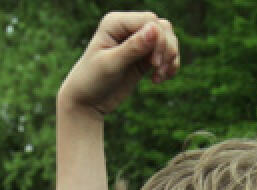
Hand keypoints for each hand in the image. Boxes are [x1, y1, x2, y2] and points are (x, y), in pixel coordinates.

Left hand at [58, 11, 180, 117]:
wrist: (86, 102)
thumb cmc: (92, 81)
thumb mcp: (111, 64)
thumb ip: (133, 47)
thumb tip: (155, 29)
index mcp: (115, 23)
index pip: (149, 20)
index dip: (158, 39)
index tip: (154, 63)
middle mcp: (127, 28)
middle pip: (162, 27)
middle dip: (166, 48)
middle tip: (158, 70)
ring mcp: (137, 42)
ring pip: (167, 39)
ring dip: (170, 58)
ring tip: (159, 77)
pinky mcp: (143, 57)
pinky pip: (165, 53)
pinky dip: (169, 65)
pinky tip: (159, 79)